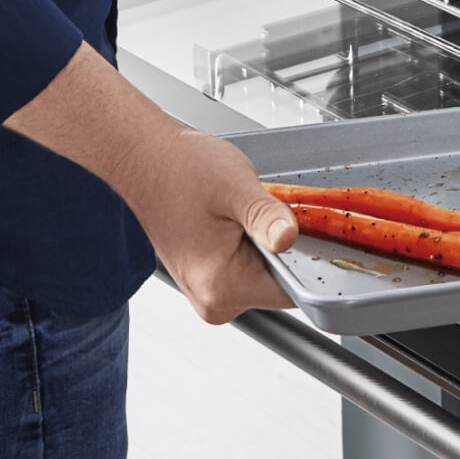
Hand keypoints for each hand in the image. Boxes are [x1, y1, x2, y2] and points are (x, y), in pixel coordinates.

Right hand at [3, 43, 297, 323]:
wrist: (145, 158)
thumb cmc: (180, 169)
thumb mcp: (235, 188)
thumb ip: (266, 217)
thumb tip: (290, 239)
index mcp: (221, 288)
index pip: (293, 291)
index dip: (311, 260)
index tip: (314, 230)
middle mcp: (214, 301)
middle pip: (281, 285)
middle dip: (290, 250)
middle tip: (277, 210)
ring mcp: (210, 293)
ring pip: (268, 275)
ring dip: (272, 245)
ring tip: (253, 211)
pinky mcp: (210, 279)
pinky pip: (252, 268)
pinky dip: (258, 244)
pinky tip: (243, 219)